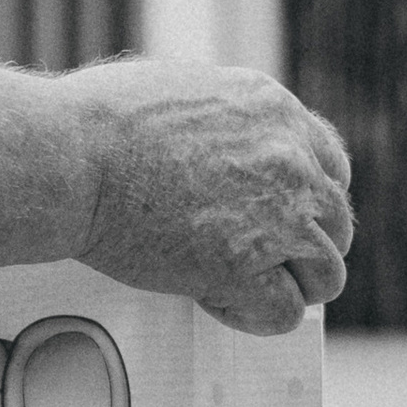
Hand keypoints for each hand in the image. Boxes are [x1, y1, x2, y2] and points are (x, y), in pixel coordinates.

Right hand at [66, 61, 352, 334]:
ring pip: (325, 274)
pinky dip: (253, 315)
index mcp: (274, 111)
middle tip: (254, 261)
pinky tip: (214, 300)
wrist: (71, 156)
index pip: (329, 165)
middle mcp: (290, 159)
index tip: (278, 218)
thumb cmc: (94, 122)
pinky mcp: (246, 267)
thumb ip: (220, 121)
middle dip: (298, 246)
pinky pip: (283, 312)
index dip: (305, 199)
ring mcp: (277, 216)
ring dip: (285, 285)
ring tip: (234, 286)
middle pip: (335, 222)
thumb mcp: (180, 91)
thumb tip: (212, 141)